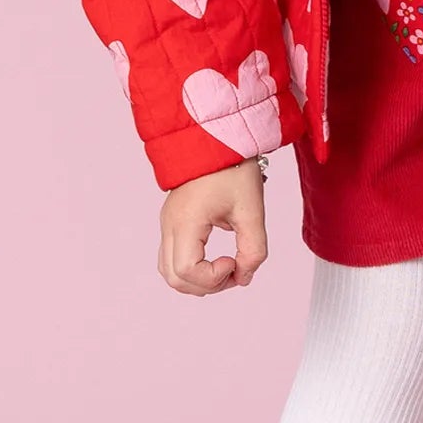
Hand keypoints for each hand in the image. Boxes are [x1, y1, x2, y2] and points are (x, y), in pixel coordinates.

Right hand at [158, 159, 268, 295]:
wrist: (216, 138)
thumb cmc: (233, 167)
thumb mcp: (252, 210)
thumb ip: (254, 249)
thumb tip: (245, 276)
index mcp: (186, 221)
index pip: (187, 272)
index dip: (213, 277)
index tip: (234, 260)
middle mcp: (170, 225)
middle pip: (174, 278)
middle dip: (207, 285)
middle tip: (234, 270)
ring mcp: (168, 223)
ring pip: (170, 271)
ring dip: (198, 279)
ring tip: (227, 266)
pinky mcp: (173, 221)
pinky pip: (173, 256)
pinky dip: (193, 267)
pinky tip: (216, 258)